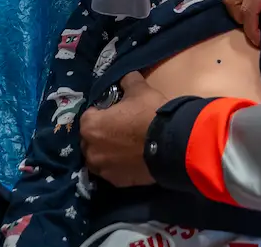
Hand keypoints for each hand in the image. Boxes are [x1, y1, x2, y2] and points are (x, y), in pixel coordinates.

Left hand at [80, 72, 163, 186]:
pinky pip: (112, 171)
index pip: (89, 116)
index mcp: (90, 125)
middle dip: (102, 134)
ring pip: (99, 157)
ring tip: (126, 147)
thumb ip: (128, 81)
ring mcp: (102, 168)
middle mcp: (90, 150)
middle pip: (91, 139)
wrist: (171, 145)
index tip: (116, 112)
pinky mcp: (116, 182)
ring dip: (107, 152)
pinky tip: (133, 159)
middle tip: (121, 129)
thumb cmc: (149, 114)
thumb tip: (126, 78)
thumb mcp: (139, 89)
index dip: (103, 112)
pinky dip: (118, 166)